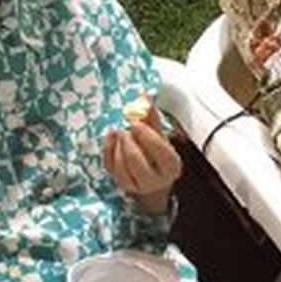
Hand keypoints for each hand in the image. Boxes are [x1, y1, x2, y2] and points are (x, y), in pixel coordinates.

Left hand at [102, 97, 182, 214]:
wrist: (152, 175)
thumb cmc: (156, 151)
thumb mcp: (159, 134)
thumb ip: (151, 116)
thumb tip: (144, 95)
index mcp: (171, 167)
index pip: (161, 152)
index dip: (146, 136)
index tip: (136, 123)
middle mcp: (155, 180)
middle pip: (137, 162)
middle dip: (128, 142)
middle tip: (126, 129)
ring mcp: (136, 185)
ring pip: (121, 166)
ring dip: (118, 145)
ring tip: (121, 132)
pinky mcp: (121, 184)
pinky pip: (110, 166)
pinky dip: (108, 149)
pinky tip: (112, 136)